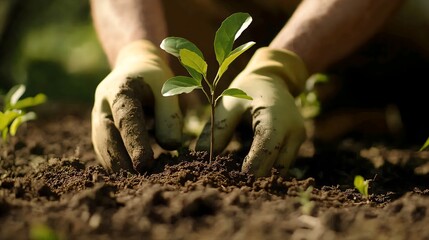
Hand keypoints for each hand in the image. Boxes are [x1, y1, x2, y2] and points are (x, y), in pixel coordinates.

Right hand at [92, 40, 182, 172]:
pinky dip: (116, 164)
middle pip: (107, 137)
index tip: (143, 164)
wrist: (135, 68)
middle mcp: (102, 104)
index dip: (134, 141)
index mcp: (120, 89)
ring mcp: (97, 118)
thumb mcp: (168, 89)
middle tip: (139, 180)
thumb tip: (170, 146)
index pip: (126, 118)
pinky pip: (105, 150)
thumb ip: (170, 115)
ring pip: (103, 147)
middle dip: (121, 160)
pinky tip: (129, 176)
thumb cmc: (155, 79)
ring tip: (136, 183)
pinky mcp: (100, 131)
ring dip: (117, 166)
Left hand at [196, 47, 307, 176]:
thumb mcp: (229, 104)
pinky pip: (282, 165)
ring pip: (281, 171)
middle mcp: (294, 131)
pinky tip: (248, 172)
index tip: (230, 180)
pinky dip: (266, 170)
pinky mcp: (296, 145)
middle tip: (230, 185)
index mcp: (277, 117)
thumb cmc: (246, 90)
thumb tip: (201, 155)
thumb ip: (218, 129)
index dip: (250, 168)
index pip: (267, 150)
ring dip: (261, 176)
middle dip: (255, 178)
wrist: (272, 79)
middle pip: (277, 167)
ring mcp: (298, 139)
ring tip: (237, 180)